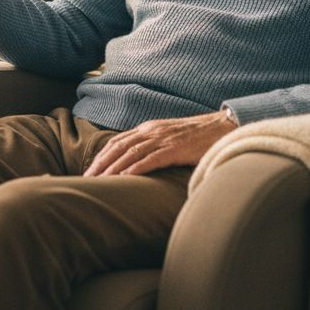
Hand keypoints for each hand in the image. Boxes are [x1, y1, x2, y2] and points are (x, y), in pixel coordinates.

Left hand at [84, 111, 236, 176]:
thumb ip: (155, 146)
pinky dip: (134, 168)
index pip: (117, 142)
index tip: (89, 170)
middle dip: (100, 163)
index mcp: (149, 128)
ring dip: (111, 168)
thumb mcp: (171, 138)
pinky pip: (150, 159)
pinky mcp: (175, 148)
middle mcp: (151, 131)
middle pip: (118, 147)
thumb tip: (139, 163)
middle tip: (85, 180)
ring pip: (129, 153)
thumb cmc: (199, 136)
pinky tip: (124, 178)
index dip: (101, 156)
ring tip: (98, 182)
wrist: (224, 127)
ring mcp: (163, 139)